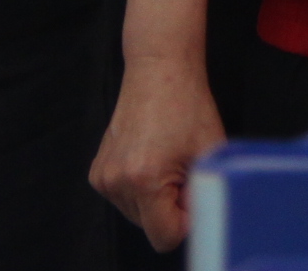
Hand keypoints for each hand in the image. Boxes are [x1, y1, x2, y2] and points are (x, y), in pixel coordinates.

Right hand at [92, 48, 227, 251]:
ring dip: (156, 198)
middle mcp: (117, 181)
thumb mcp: (210, 151)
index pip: (165, 237)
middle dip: (171, 207)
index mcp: (145, 179)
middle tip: (182, 169)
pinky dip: (141, 188)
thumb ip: (205, 194)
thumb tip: (197, 221)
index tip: (193, 193)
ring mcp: (103, 177)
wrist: (159, 70)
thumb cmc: (188, 105)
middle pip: (150, 227)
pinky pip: (126, 198)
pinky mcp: (98, 172)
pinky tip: (151, 158)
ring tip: (167, 160)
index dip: (186, 220)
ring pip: (138, 215)